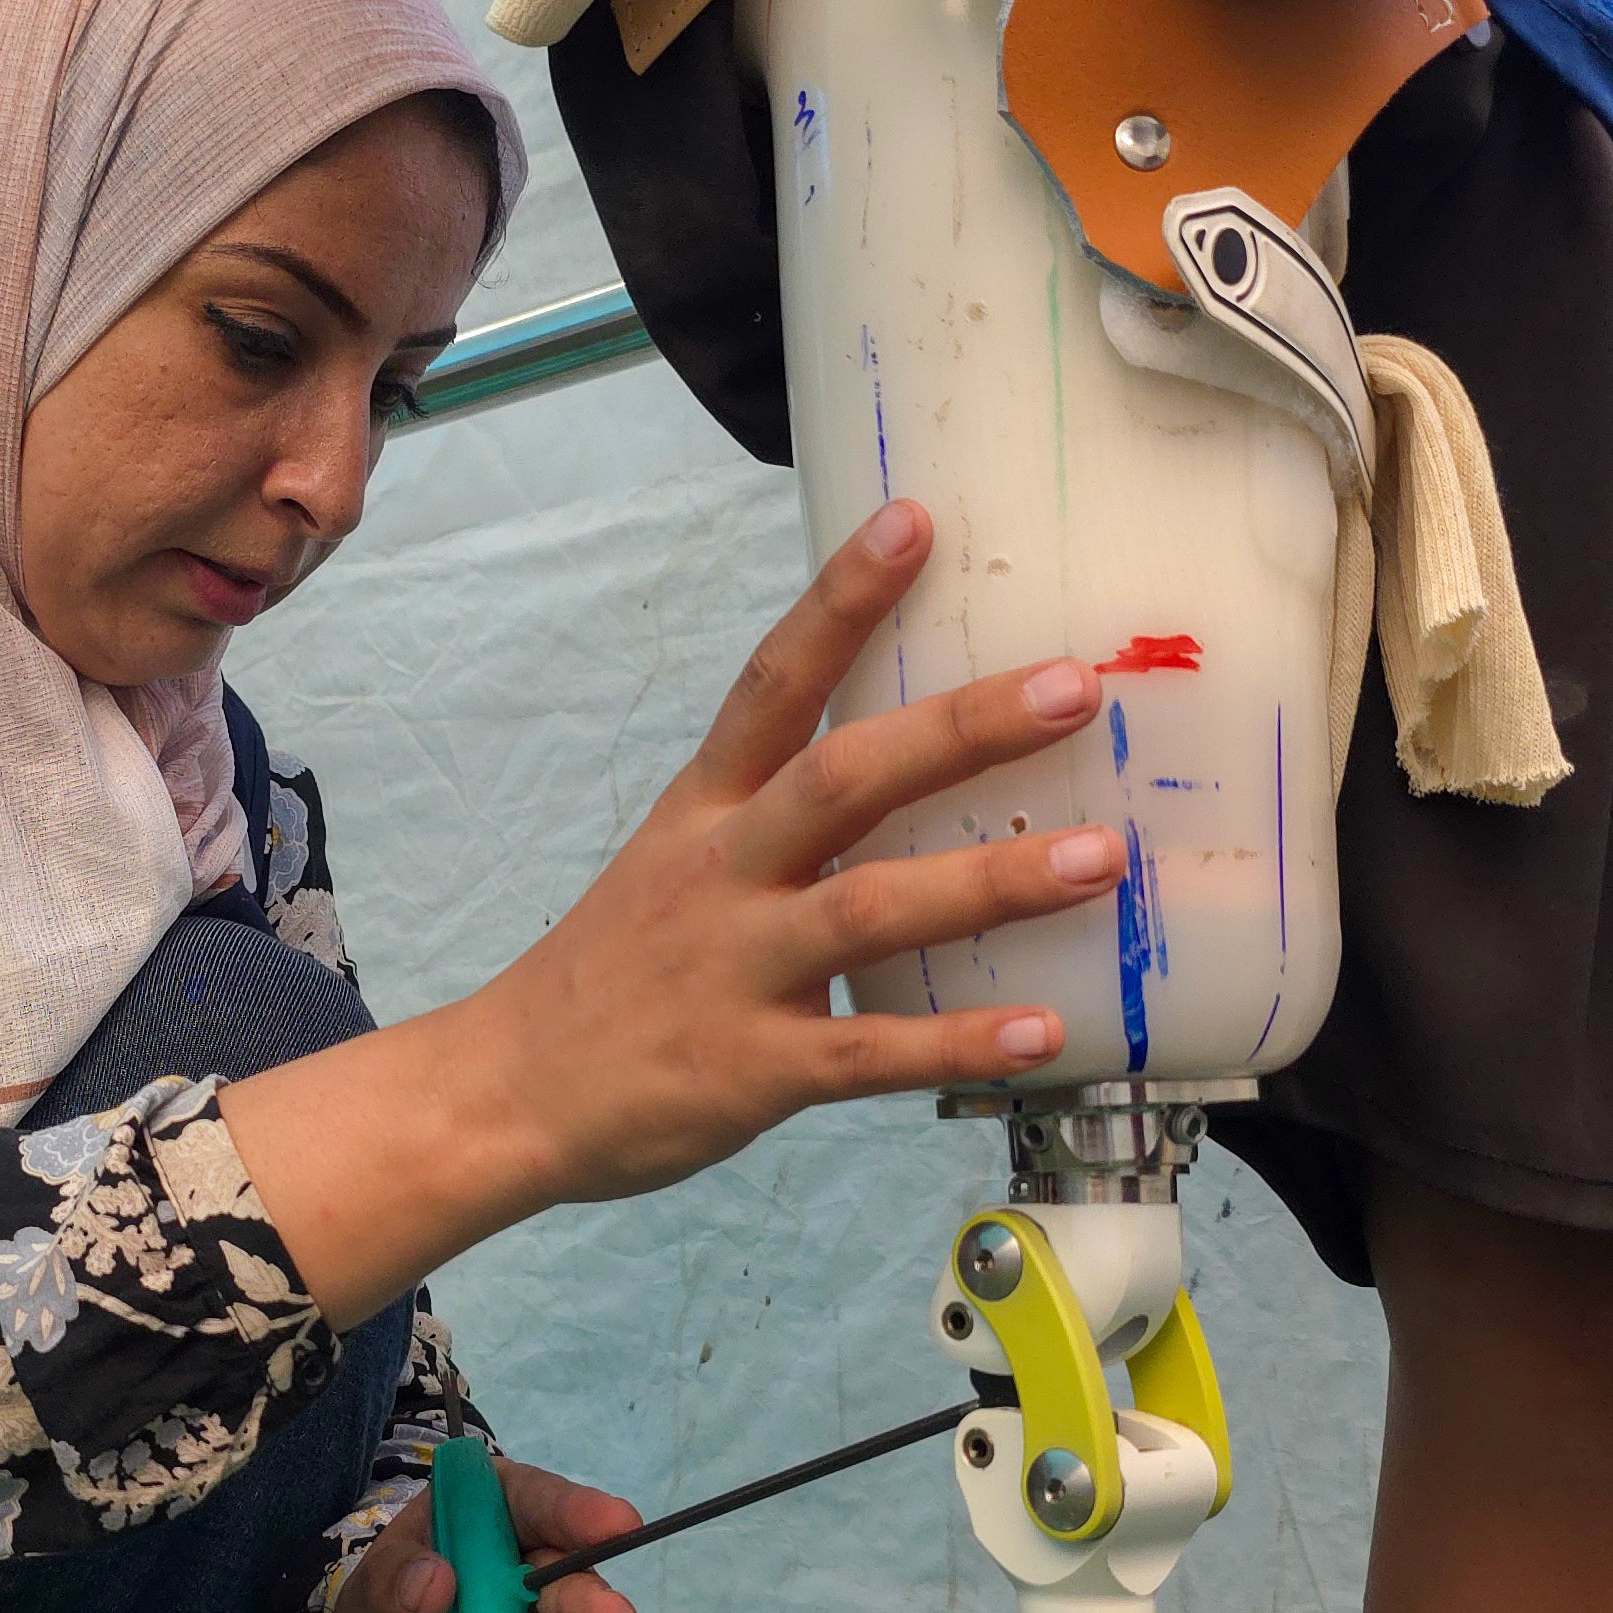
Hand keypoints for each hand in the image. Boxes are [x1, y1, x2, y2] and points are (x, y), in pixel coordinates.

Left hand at [330, 1457, 641, 1612]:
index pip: (542, 1504)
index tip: (619, 1524)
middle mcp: (541, 1574)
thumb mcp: (365, 1594)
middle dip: (592, 1609)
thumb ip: (390, 1582)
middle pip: (576, 1587)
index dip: (580, 1511)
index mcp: (499, 1518)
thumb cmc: (387, 1607)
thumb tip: (435, 1581)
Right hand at [464, 498, 1117, 1202]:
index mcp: (705, 809)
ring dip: (991, 881)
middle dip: (960, 728)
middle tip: (1073, 687)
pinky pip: (868, 1053)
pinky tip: (1042, 1031)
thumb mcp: (680, 861)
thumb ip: (781, 815)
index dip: (842, 599)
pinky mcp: (751, 1069)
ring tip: (1102, 858)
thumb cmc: (616, 973)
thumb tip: (917, 762)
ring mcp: (735, 969)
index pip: (774, 681)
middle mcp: (721, 872)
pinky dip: (957, 1044)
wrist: (510, 1092)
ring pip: (870, 909)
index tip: (915, 520)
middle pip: (841, 777)